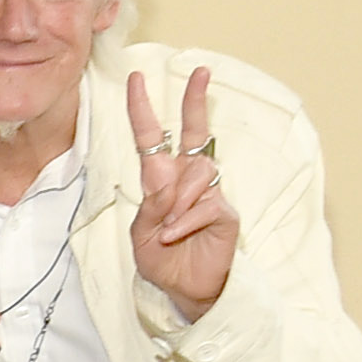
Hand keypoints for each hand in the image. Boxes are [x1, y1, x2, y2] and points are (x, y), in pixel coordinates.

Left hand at [124, 67, 236, 318]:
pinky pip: (203, 205)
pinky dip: (184, 222)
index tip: (136, 79)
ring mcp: (208, 194)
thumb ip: (150, 208)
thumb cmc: (161, 260)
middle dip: (195, 102)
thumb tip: (165, 187)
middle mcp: (187, 181)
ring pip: (195, 175)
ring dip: (175, 201)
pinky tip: (175, 236)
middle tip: (199, 71)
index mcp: (161, 182)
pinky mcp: (224, 212)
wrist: (184, 290)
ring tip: (167, 228)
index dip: (144, 110)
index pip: (153, 140)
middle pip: (195, 133)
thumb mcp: (141, 235)